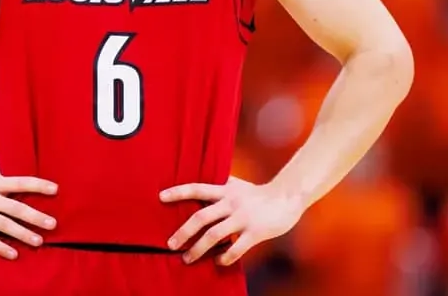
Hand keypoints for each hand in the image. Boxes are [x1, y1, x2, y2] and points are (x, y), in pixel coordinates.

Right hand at [0, 164, 57, 259]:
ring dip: (23, 234)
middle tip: (53, 223)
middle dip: (35, 216)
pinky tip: (13, 254)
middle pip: (16, 208)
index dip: (38, 185)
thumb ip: (3, 172)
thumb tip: (23, 165)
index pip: (20, 182)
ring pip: (4, 225)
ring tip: (39, 241)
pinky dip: (0, 247)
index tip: (55, 189)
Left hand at [160, 177, 303, 265]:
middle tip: (170, 244)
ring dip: (198, 249)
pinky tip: (217, 262)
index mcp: (224, 190)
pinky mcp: (255, 232)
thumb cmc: (257, 193)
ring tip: (187, 259)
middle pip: (201, 217)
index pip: (197, 188)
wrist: (286, 197)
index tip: (160, 197)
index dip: (178, 192)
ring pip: (215, 235)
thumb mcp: (236, 184)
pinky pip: (236, 248)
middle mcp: (231, 203)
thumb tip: (196, 189)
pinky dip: (224, 258)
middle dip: (183, 232)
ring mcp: (243, 218)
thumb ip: (218, 187)